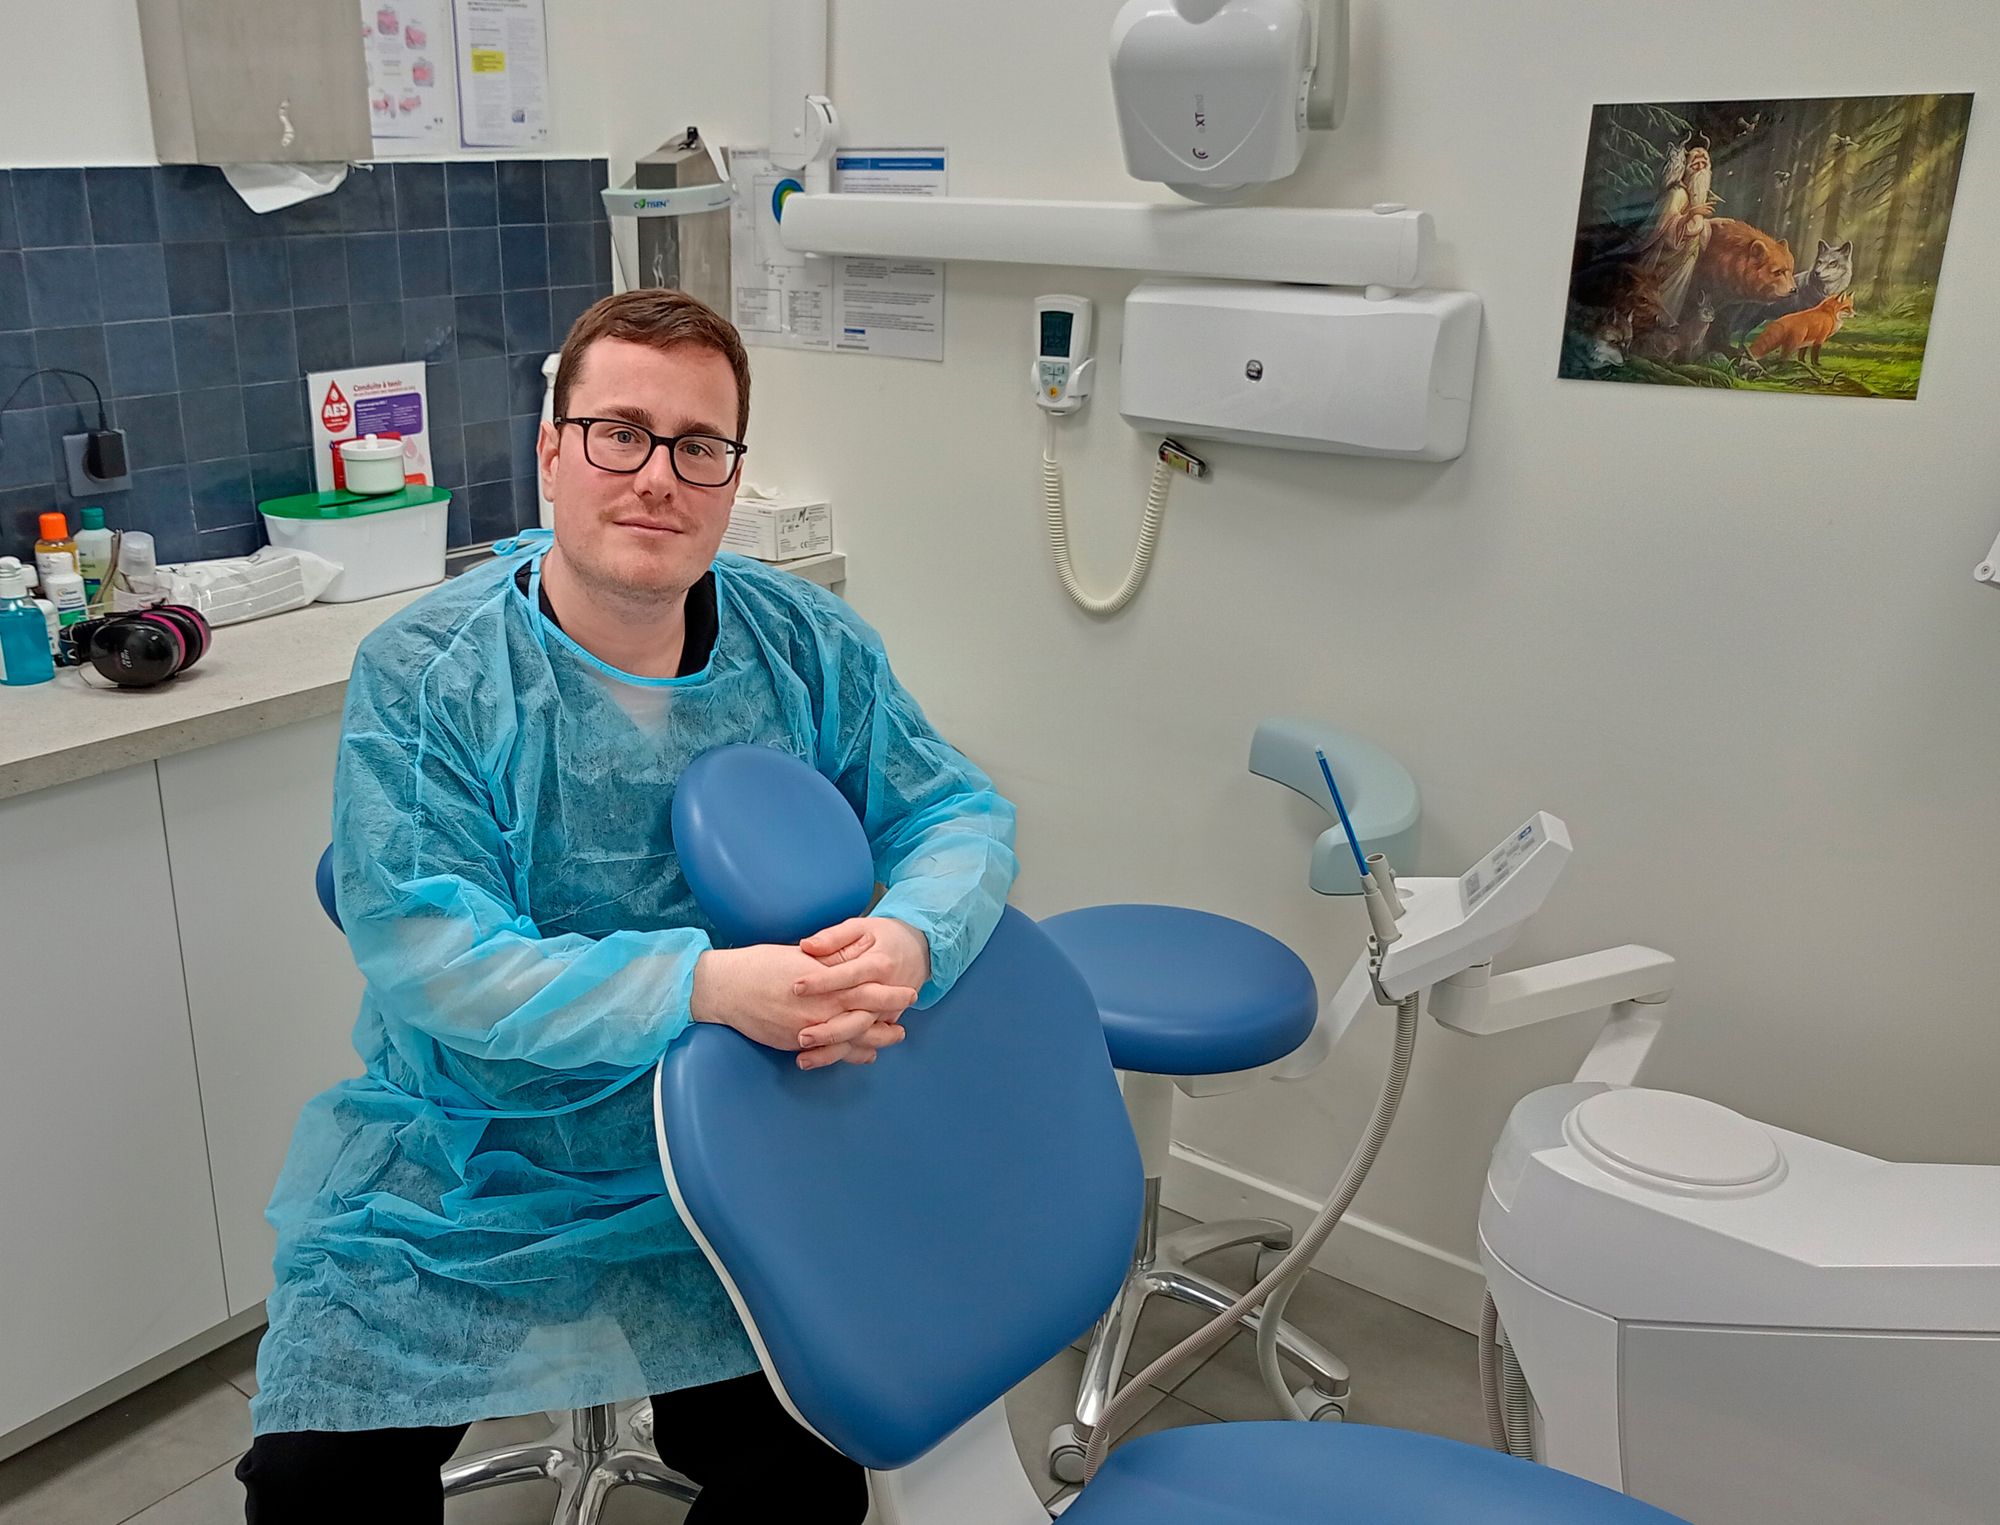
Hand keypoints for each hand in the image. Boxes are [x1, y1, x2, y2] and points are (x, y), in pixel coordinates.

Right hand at [691, 942, 916, 1071]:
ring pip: (851, 1040)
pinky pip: (830, 1053)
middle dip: (888, 1021)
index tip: (907, 991)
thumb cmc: (760, 964)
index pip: (867, 988)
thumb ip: (828, 963)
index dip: (889, 992)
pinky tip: (864, 1054)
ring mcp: (808, 1030)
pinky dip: (850, 1054)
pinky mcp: (796, 1044)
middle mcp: (820, 1009)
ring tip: (892, 1038)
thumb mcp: (801, 956)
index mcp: (824, 982)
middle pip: (865, 1019)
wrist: (726, 988)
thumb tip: (851, 962)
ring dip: (875, 1041)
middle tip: (905, 1023)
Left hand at [792, 917, 932, 1065]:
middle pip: (857, 1016)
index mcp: (878, 964)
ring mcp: (888, 1011)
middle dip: (829, 1029)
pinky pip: (866, 1043)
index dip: (822, 981)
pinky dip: (844, 1055)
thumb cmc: (886, 936)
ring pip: (860, 1036)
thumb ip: (833, 938)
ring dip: (833, 1050)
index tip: (796, 987)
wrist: (921, 949)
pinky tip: (821, 1061)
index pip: (847, 975)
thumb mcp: (861, 927)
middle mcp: (886, 992)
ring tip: (804, 1058)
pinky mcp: (886, 1021)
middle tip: (801, 1036)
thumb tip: (806, 946)